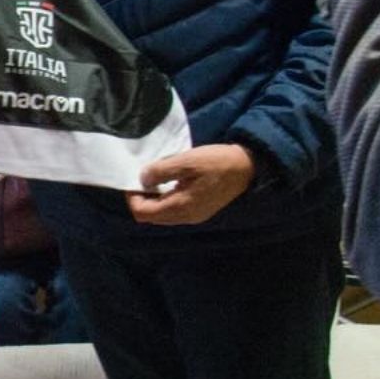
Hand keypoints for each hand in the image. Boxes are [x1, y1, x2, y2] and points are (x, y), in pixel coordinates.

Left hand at [125, 144, 256, 225]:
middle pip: (151, 217)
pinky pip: (174, 211)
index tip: (133, 180)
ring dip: (154, 200)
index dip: (133, 198)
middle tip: (143, 178)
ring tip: (156, 179)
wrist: (246, 167)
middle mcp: (186, 217)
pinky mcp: (200, 211)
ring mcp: (194, 216)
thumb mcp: (186, 161)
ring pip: (163, 215)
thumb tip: (142, 179)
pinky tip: (170, 183)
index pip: (143, 213)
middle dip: (142, 199)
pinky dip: (166, 199)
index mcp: (180, 207)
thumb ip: (161, 171)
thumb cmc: (216, 162)